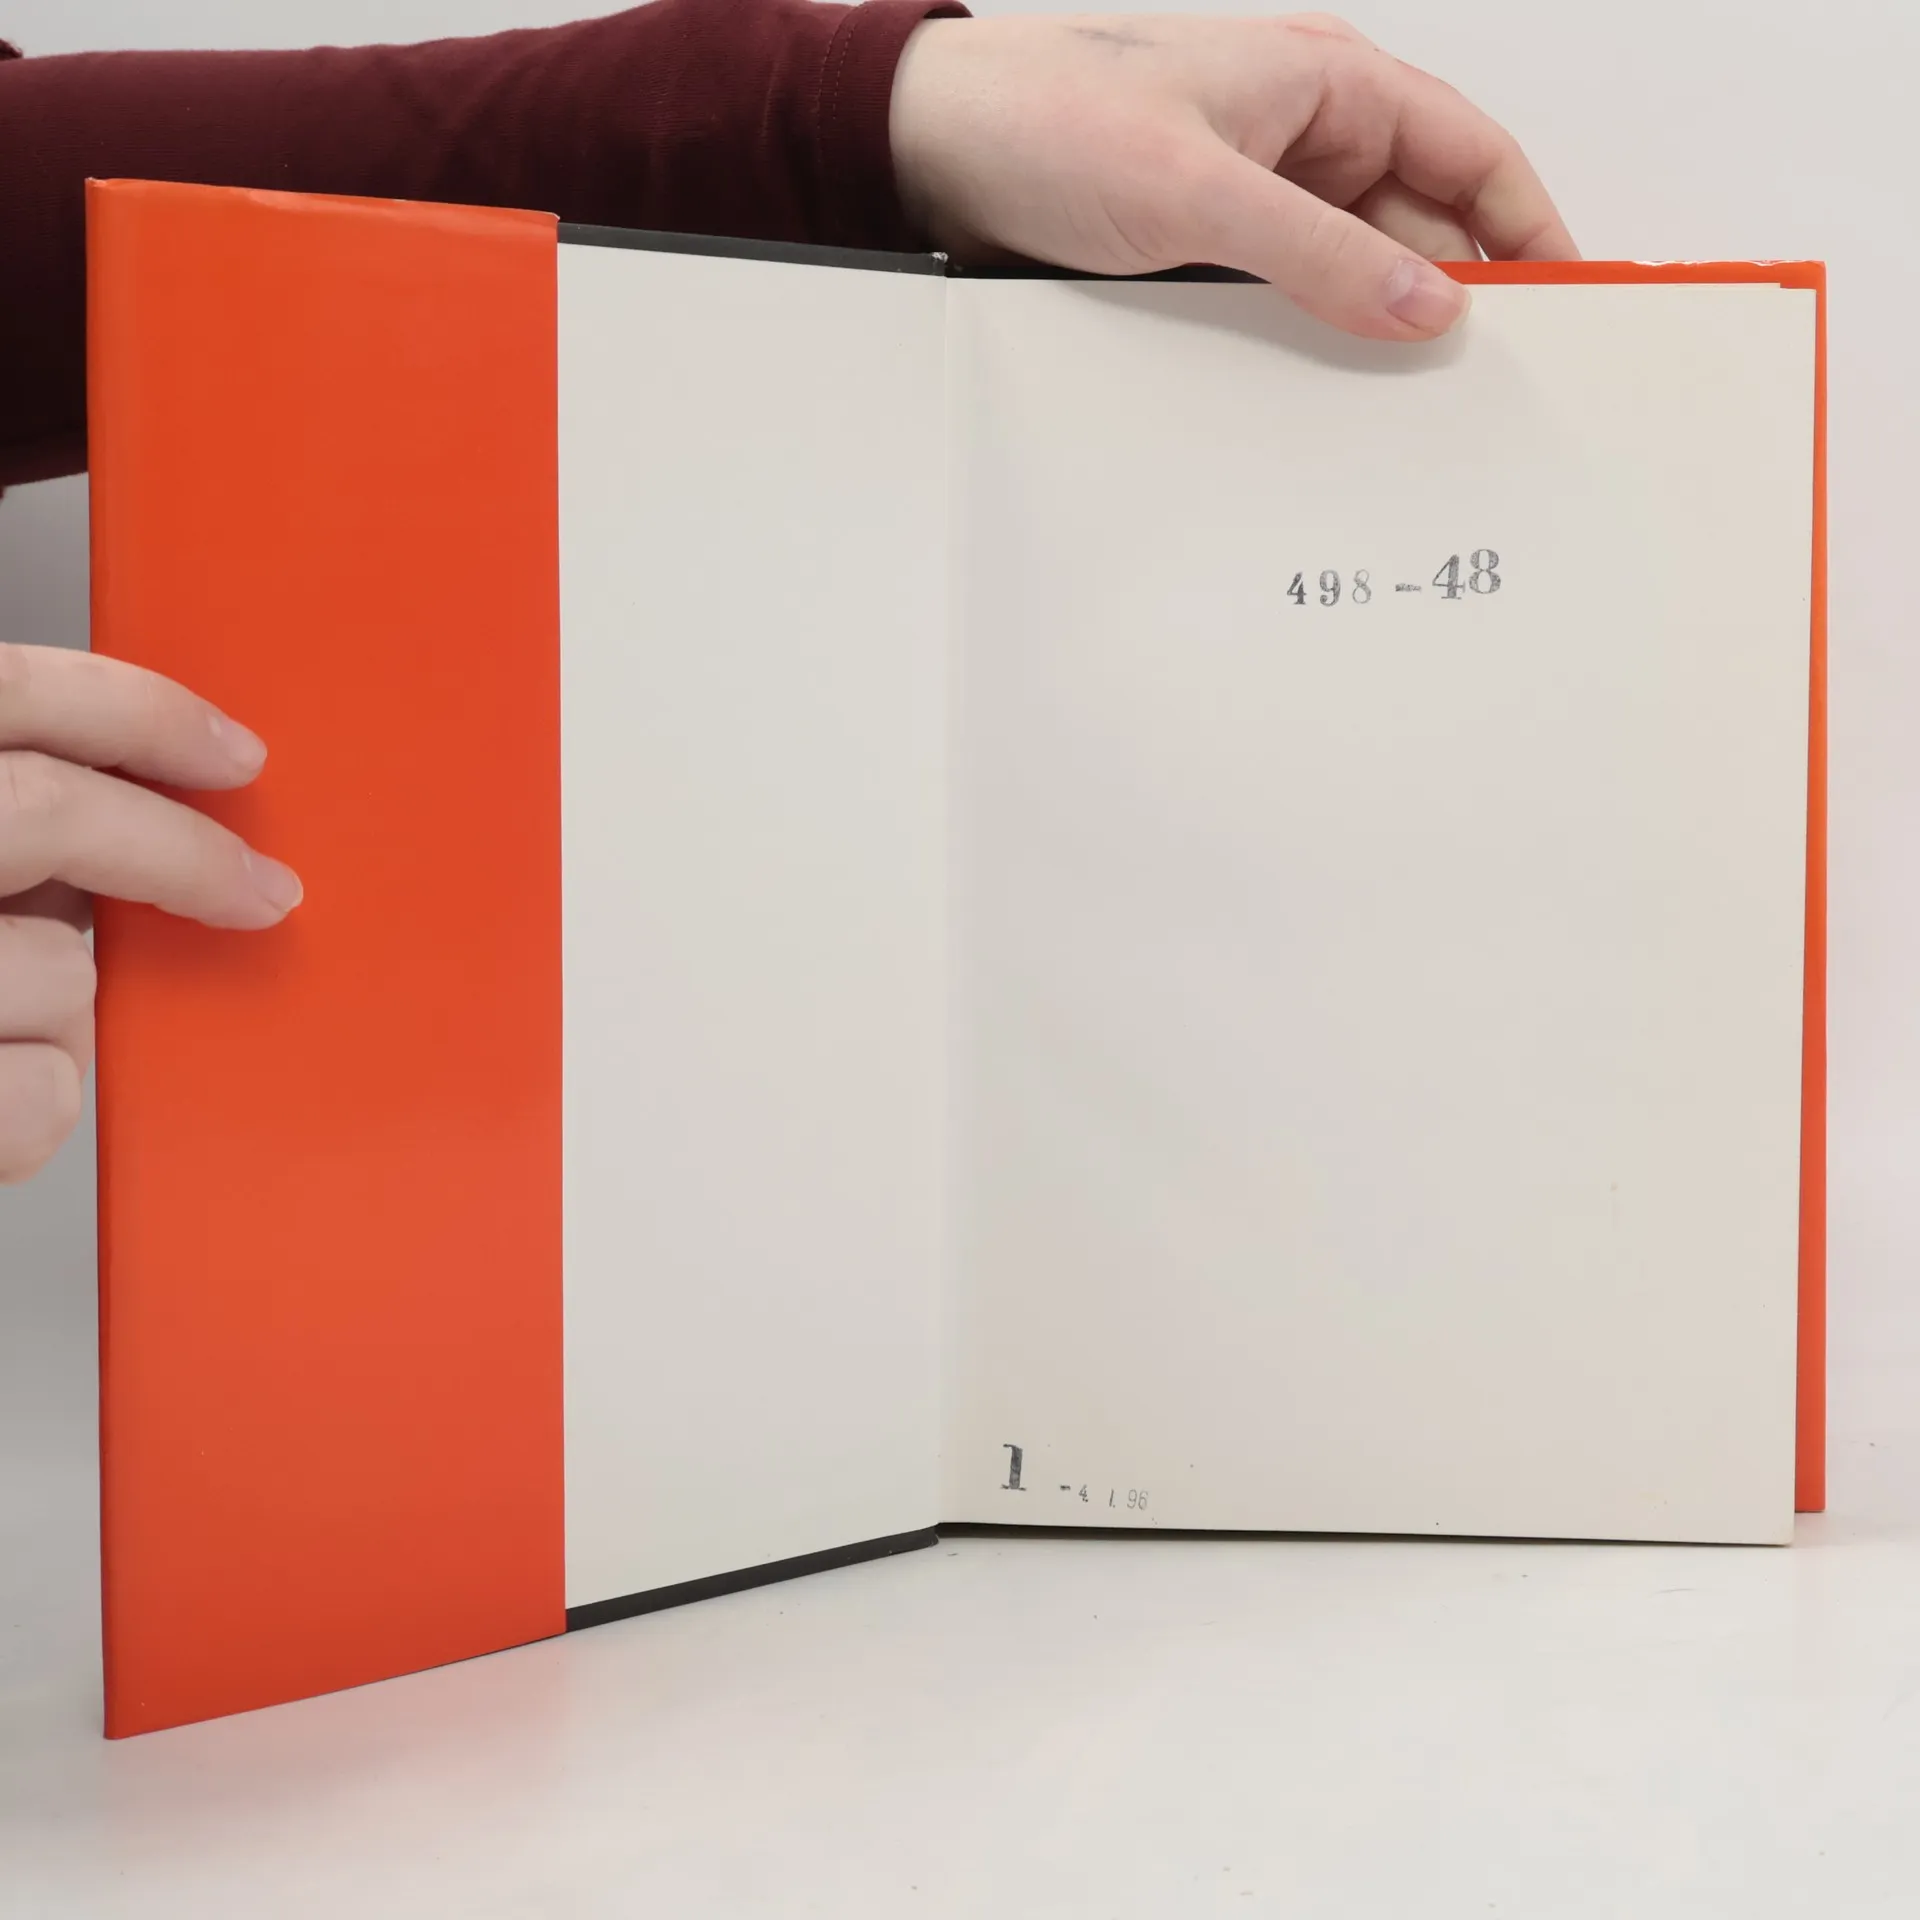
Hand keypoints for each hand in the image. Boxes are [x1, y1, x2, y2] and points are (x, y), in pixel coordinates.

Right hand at [0, 645, 300, 1181]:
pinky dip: (37, 1111)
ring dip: (63, 1015)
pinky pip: (38, 1092)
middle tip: (263, 892)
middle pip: (45, 813)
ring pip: (55, 970)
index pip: (6, 693)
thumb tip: (121, 826)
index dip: (138, 713)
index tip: (233, 755)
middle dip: (182, 856)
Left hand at [891, 10, 1575, 339]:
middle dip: (1454, 292)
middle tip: (1487, 382)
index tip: (1566, 298)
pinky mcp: (1208, 250)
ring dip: (1377, 323)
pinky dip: (1313, 338)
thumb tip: (1423, 303)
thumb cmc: (1048, 120)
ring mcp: (1256, 197)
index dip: (1527, 226)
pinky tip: (1324, 388)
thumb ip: (1318, 253)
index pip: (1470, 154)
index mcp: (1325, 85)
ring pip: (1354, 267)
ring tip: (1411, 399)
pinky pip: (1289, 298)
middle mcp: (1302, 136)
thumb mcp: (1198, 191)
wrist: (933, 153)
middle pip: (1419, 222)